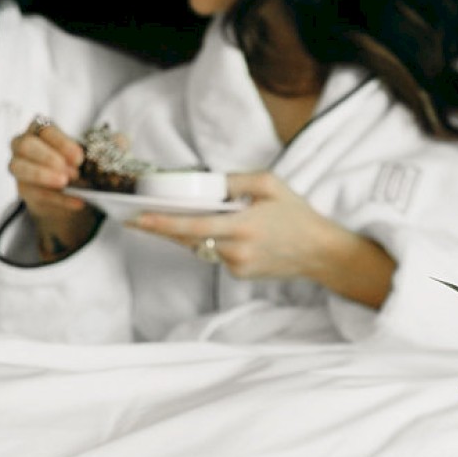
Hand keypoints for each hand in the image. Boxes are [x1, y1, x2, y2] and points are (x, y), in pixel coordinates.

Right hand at [8, 117, 98, 259]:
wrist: (78, 194)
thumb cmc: (84, 165)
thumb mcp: (101, 153)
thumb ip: (112, 144)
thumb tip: (122, 140)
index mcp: (42, 130)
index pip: (44, 128)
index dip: (60, 142)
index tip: (80, 158)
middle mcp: (24, 145)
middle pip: (24, 145)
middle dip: (47, 158)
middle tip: (72, 172)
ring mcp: (20, 168)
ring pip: (18, 167)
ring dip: (42, 175)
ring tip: (66, 183)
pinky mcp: (24, 190)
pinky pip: (34, 193)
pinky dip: (57, 198)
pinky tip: (78, 202)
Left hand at [131, 171, 395, 307]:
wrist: (320, 252)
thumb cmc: (297, 214)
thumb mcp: (271, 184)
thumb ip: (236, 181)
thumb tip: (208, 182)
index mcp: (242, 226)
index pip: (192, 225)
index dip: (161, 223)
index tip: (137, 218)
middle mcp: (236, 250)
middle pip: (188, 239)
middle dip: (162, 228)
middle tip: (137, 219)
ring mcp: (237, 266)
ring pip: (201, 247)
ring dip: (193, 234)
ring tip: (194, 219)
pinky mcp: (240, 275)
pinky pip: (217, 256)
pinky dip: (216, 243)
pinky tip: (234, 235)